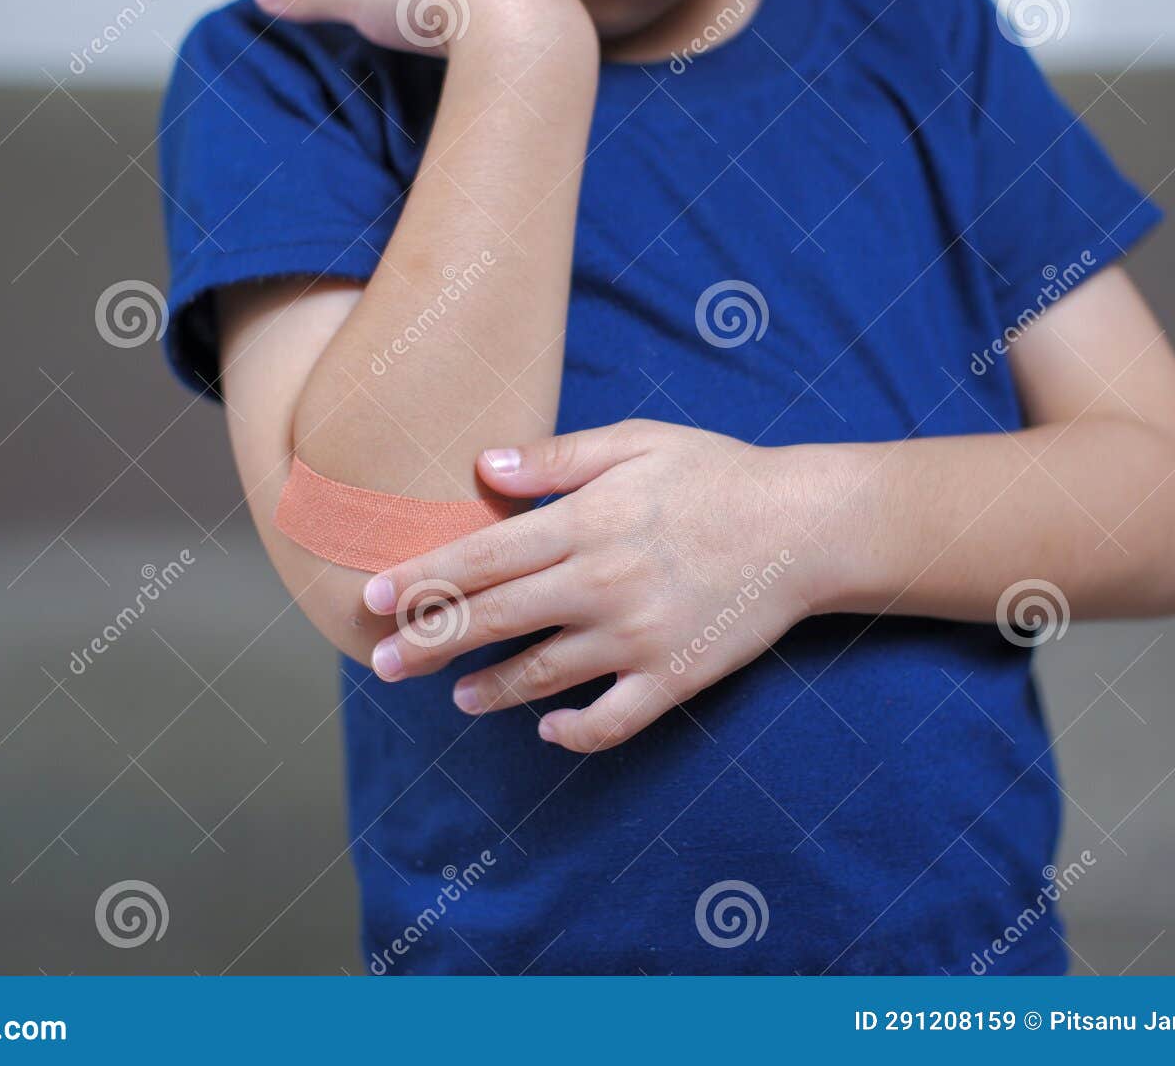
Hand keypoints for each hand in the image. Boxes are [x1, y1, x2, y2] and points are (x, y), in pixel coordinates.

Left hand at [361, 420, 820, 751]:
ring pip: (539, 675)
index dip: (419, 580)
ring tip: (457, 696)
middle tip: (383, 662)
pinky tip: (548, 729)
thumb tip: (483, 465)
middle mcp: (600, 584)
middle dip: (427, 642)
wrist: (805, 526)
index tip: (369, 598)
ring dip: (488, 690)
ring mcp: (635, 637)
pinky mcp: (672, 677)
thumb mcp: (637, 441)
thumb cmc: (717, 475)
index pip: (481, 558)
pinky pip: (610, 721)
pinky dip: (573, 732)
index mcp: (585, 523)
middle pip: (491, 620)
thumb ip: (557, 458)